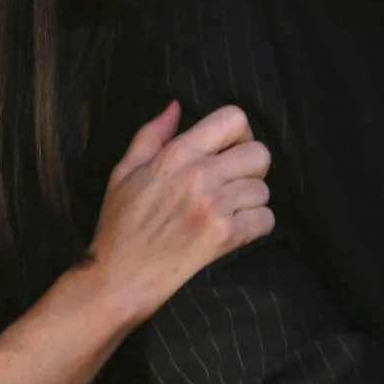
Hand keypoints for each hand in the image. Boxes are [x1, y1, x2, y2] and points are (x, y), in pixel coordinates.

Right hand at [91, 102, 273, 321]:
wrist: (118, 277)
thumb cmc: (119, 225)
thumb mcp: (125, 170)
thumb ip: (151, 134)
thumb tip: (175, 106)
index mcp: (177, 153)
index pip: (234, 118)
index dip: (240, 134)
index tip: (229, 151)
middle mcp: (200, 174)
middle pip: (260, 154)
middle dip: (252, 168)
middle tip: (233, 184)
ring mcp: (214, 205)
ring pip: (264, 190)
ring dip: (251, 201)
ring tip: (228, 212)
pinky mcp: (224, 236)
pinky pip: (265, 220)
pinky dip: (255, 226)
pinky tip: (234, 231)